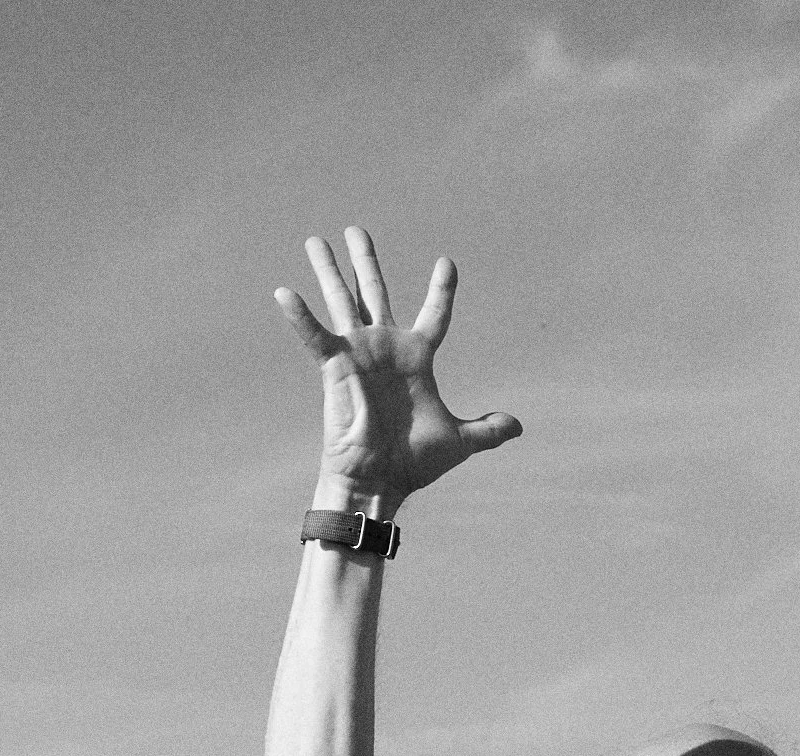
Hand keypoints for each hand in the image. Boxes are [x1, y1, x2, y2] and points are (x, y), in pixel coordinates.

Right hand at [276, 224, 519, 510]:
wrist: (380, 481)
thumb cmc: (413, 464)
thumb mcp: (459, 442)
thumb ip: (487, 430)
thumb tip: (516, 427)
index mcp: (416, 358)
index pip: (434, 316)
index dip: (441, 291)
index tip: (446, 263)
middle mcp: (385, 349)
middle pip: (375, 293)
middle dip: (365, 261)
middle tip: (356, 230)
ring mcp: (359, 355)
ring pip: (342, 302)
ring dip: (329, 271)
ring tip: (315, 240)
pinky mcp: (336, 368)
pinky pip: (316, 337)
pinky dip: (300, 318)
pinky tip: (284, 293)